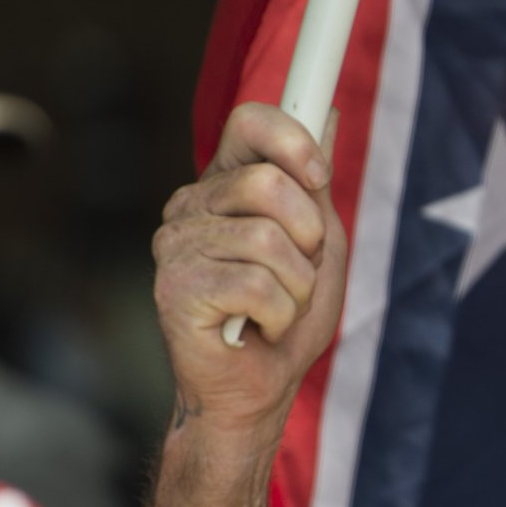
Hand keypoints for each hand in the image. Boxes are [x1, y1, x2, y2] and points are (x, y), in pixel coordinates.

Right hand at [154, 103, 346, 447]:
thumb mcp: (319, 243)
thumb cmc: (286, 318)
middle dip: (308, 237)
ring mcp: (175, 245)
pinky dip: (279, 314)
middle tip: (297, 273)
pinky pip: (258, 285)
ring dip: (297, 285)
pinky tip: (257, 327)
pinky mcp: (174, 288)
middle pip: (268, 183)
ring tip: (277, 308)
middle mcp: (190, 206)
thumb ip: (315, 183)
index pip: (250, 122)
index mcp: (223, 187)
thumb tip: (331, 115)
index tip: (319, 175)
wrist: (256, 391)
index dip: (293, 140)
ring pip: (269, 239)